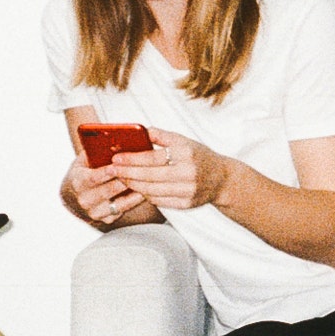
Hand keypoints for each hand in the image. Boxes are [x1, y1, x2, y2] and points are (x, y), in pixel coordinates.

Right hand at [61, 152, 147, 229]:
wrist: (74, 196)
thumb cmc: (83, 173)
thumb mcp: (83, 161)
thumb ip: (94, 152)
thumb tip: (109, 140)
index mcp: (78, 182)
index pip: (93, 177)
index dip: (106, 171)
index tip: (118, 164)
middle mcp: (85, 200)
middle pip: (108, 191)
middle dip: (124, 181)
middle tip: (139, 172)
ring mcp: (95, 212)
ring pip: (119, 204)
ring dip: (133, 193)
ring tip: (147, 182)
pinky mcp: (106, 220)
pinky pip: (124, 210)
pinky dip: (134, 202)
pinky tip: (144, 192)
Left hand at [111, 128, 226, 213]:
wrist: (222, 179)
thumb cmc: (199, 156)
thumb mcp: (185, 141)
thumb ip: (163, 136)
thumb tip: (141, 130)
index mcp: (186, 153)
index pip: (153, 157)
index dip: (132, 159)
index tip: (116, 158)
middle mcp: (188, 173)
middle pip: (150, 176)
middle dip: (128, 173)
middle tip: (112, 170)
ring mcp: (188, 191)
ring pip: (152, 191)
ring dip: (133, 185)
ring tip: (121, 178)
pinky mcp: (186, 204)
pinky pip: (160, 201)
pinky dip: (146, 195)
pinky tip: (137, 188)